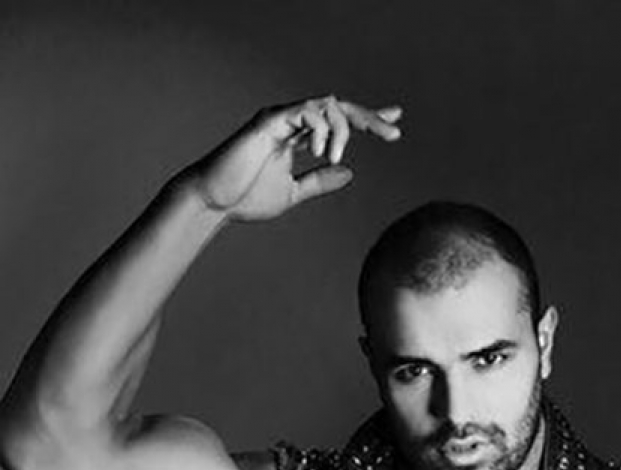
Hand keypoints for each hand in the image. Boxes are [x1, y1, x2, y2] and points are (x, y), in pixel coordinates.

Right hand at [183, 95, 402, 221]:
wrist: (214, 202)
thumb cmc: (246, 197)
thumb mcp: (293, 192)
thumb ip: (319, 181)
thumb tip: (349, 172)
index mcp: (298, 137)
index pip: (339, 121)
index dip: (367, 119)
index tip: (394, 124)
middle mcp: (291, 122)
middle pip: (339, 107)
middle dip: (369, 117)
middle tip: (393, 132)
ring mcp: (280, 118)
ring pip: (326, 105)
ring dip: (342, 128)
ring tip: (335, 154)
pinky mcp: (269, 122)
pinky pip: (305, 111)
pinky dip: (320, 127)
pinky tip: (322, 151)